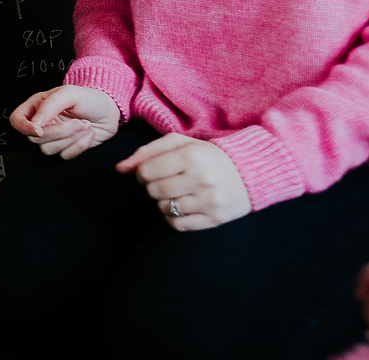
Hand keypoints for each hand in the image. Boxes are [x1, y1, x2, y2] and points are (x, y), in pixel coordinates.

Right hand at [11, 85, 119, 158]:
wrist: (110, 110)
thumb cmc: (89, 98)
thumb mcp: (68, 93)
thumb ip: (49, 106)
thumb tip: (35, 123)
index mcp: (37, 107)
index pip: (17, 120)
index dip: (24, 127)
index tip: (39, 129)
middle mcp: (43, 123)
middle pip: (35, 138)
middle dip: (59, 132)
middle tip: (77, 122)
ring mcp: (54, 138)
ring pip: (48, 149)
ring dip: (71, 138)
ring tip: (84, 125)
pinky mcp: (66, 148)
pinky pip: (64, 156)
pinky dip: (79, 146)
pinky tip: (88, 134)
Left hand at [116, 132, 250, 230]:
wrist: (249, 172)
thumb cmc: (207, 156)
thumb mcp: (179, 144)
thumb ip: (146, 152)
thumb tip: (119, 168)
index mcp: (191, 156)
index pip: (146, 171)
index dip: (141, 172)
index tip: (150, 172)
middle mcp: (201, 179)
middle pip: (153, 191)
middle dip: (152, 187)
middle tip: (164, 182)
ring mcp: (210, 201)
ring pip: (164, 209)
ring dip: (164, 201)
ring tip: (176, 192)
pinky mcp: (216, 219)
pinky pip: (178, 225)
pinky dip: (173, 217)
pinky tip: (183, 205)